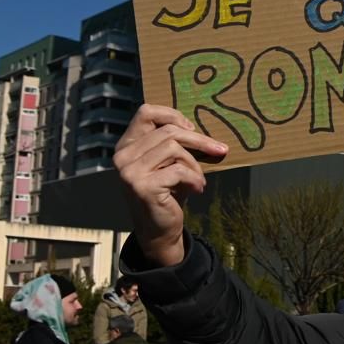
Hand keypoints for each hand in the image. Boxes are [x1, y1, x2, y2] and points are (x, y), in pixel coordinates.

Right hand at [113, 105, 227, 266]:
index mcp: (127, 145)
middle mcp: (123, 156)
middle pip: (167, 131)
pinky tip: (197, 189)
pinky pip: (178, 170)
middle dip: (199, 140)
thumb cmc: (168, 193)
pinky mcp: (141, 186)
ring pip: (174, 148)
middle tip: (220, 150)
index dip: (172, 115)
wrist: (159, 231)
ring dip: (195, 164)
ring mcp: (129, 171)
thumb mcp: (170, 163)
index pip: (146, 112)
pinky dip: (194, 178)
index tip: (192, 128)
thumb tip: (202, 128)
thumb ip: (175, 143)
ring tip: (199, 179)